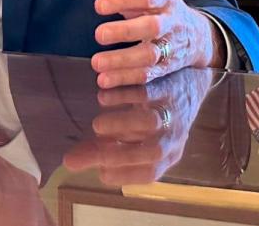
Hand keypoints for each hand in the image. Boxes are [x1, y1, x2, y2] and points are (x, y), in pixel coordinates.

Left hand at [60, 0, 222, 87]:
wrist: (195, 34)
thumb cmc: (150, 7)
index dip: (123, 0)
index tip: (98, 5)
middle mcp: (170, 22)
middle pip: (151, 27)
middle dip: (126, 31)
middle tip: (98, 35)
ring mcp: (170, 47)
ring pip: (150, 56)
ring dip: (123, 62)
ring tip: (96, 63)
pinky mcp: (165, 69)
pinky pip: (148, 76)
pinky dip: (125, 79)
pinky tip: (104, 80)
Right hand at [63, 67, 212, 185]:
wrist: (190, 82)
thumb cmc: (154, 119)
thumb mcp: (132, 137)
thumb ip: (101, 151)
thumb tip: (68, 163)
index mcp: (167, 154)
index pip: (150, 173)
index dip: (126, 175)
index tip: (101, 173)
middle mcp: (173, 136)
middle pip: (154, 151)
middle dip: (124, 154)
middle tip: (93, 156)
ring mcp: (172, 111)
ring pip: (151, 121)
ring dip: (122, 124)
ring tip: (96, 125)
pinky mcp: (168, 87)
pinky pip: (146, 92)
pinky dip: (123, 95)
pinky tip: (102, 97)